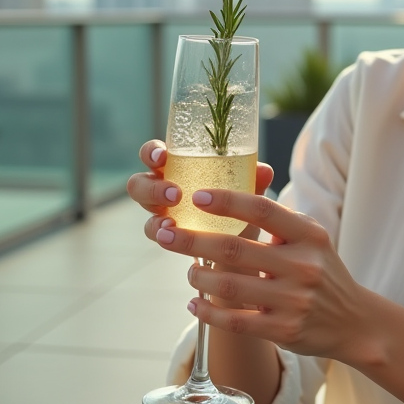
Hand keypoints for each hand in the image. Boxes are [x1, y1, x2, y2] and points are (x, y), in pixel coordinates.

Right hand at [127, 140, 274, 307]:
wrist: (241, 250)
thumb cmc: (239, 209)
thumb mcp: (247, 194)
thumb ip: (253, 182)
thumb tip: (264, 170)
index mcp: (179, 168)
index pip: (155, 155)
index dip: (152, 153)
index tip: (163, 156)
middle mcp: (165, 189)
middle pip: (139, 183)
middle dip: (151, 187)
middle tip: (175, 194)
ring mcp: (163, 214)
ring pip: (145, 212)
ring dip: (155, 216)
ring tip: (170, 222)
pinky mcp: (169, 237)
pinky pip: (158, 234)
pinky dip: (162, 234)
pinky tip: (172, 236)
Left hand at [152, 188, 374, 363]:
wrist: (353, 321)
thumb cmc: (321, 271)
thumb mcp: (310, 239)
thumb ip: (277, 219)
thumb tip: (229, 191)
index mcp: (309, 235)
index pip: (263, 210)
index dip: (227, 200)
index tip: (196, 196)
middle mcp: (303, 265)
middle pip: (235, 249)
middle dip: (192, 241)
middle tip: (165, 234)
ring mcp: (293, 300)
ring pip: (230, 287)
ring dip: (199, 278)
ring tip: (189, 273)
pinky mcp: (284, 330)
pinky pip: (235, 322)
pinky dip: (209, 312)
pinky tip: (195, 304)